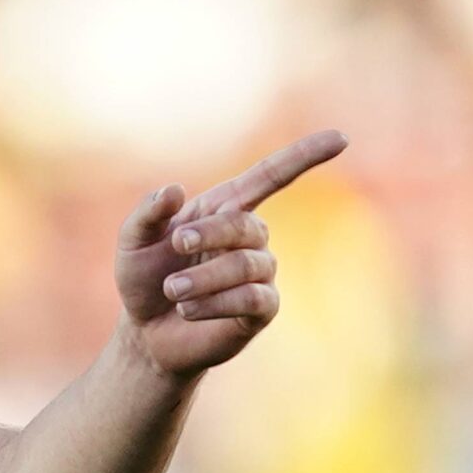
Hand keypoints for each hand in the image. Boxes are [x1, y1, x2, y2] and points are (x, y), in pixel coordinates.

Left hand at [114, 129, 346, 377]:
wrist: (146, 334)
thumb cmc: (144, 280)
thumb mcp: (132, 244)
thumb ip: (146, 214)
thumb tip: (174, 190)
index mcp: (225, 209)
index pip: (271, 176)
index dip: (304, 157)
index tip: (340, 138)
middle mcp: (251, 237)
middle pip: (245, 225)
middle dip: (208, 234)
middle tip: (176, 247)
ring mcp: (261, 273)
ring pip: (247, 265)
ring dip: (203, 278)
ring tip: (172, 291)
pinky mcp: (262, 309)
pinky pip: (252, 299)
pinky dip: (215, 304)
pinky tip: (188, 310)